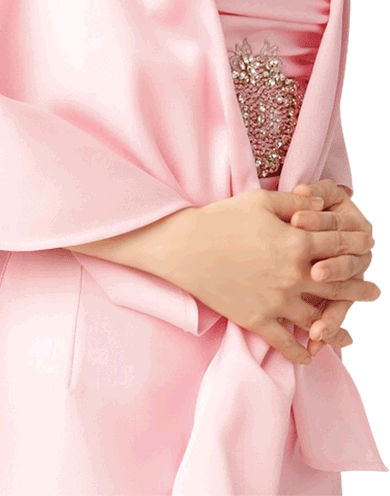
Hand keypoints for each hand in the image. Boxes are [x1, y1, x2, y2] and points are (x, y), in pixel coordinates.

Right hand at [169, 187, 371, 365]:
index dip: (357, 247)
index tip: (368, 249)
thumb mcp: (261, 200)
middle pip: (337, 285)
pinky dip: (302, 352)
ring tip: (349, 335)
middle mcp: (293, 275)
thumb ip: (296, 202)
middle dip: (359, 289)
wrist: (185, 247)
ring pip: (318, 319)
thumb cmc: (222, 218)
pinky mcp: (258, 320)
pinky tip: (311, 354)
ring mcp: (277, 302)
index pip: (339, 246)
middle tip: (374, 292)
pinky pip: (287, 343)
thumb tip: (323, 205)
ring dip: (337, 327)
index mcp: (297, 243)